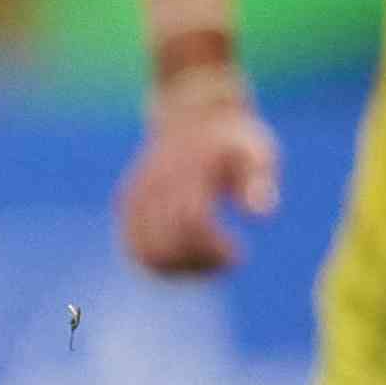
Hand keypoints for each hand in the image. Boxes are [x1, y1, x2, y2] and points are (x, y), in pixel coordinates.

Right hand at [118, 79, 282, 277]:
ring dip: (178, 270)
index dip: (216, 250)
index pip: (193, 224)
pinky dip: (157, 264)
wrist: (191, 114)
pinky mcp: (125, 205)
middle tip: (224, 260)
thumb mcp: (257, 150)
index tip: (239, 254)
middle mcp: (156, 184)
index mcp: (189, 170)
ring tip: (205, 263)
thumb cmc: (232, 140)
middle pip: (166, 245)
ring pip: (145, 254)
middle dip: (199, 264)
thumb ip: (260, 180)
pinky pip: (132, 248)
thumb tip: (259, 214)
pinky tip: (184, 260)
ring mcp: (135, 195)